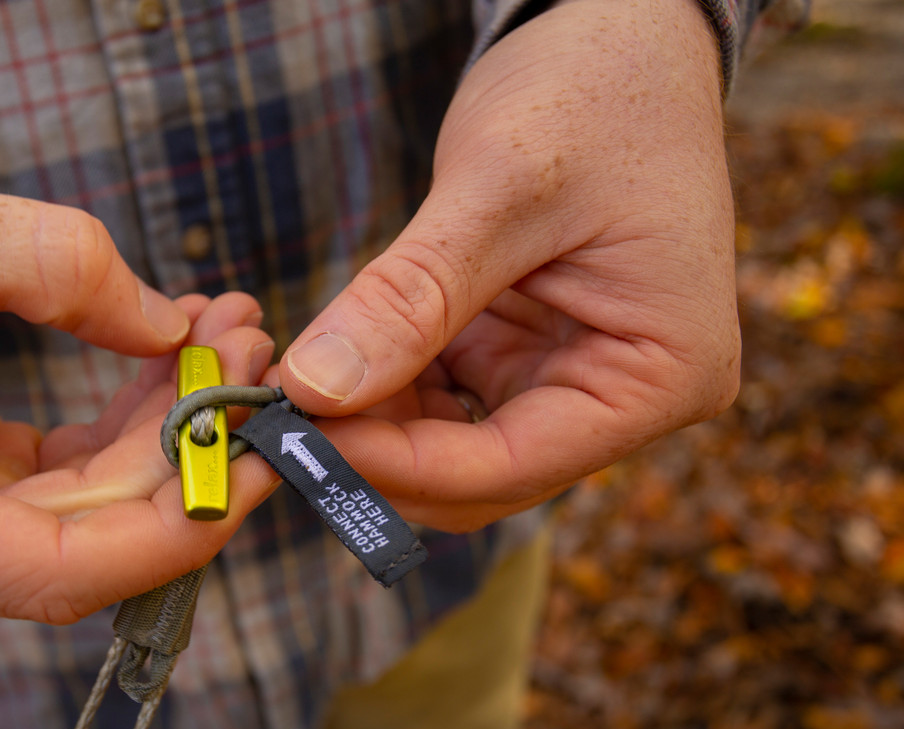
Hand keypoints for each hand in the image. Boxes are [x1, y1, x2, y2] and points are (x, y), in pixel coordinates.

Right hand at [0, 180, 277, 639]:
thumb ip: (53, 265)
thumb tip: (175, 329)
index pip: (58, 574)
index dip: (178, 525)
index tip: (259, 456)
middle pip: (85, 542)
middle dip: (185, 451)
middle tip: (255, 352)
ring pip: (81, 518)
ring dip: (161, 433)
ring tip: (225, 333)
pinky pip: (55, 492)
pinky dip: (117, 432)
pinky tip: (169, 356)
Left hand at [277, 0, 739, 531]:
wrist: (618, 33)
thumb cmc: (591, 90)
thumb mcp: (500, 189)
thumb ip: (410, 297)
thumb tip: (315, 390)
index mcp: (662, 375)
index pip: (514, 466)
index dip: (398, 466)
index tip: (299, 438)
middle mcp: (626, 397)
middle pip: (480, 475)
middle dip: (378, 456)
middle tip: (276, 421)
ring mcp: (572, 378)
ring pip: (451, 448)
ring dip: (370, 428)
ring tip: (289, 384)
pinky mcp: (525, 354)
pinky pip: (442, 401)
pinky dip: (382, 390)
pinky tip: (327, 359)